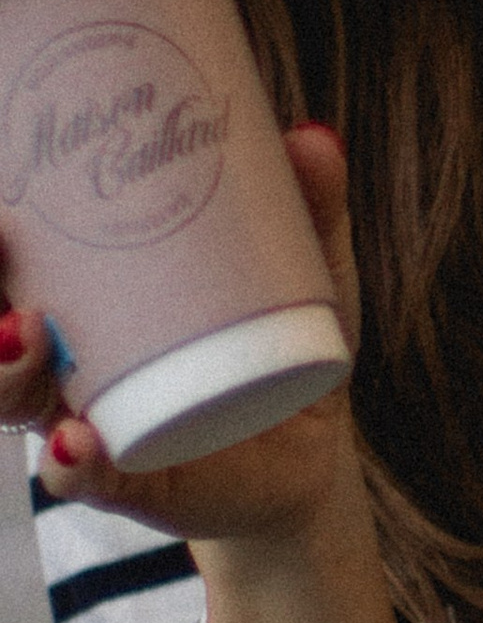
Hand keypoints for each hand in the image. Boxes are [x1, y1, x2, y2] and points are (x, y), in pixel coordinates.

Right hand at [12, 123, 363, 543]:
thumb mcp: (303, 271)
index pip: (13, 263)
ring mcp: (91, 423)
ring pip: (17, 399)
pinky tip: (77, 443)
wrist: (307, 458)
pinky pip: (85, 478)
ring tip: (23, 332)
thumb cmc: (280, 347)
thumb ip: (309, 207)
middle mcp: (67, 362)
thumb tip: (312, 138)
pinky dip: (75, 465)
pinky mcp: (131, 484)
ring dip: (5, 368)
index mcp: (86, 301)